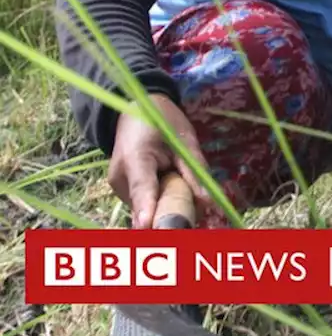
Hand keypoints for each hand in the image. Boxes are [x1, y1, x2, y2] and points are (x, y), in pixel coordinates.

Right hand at [108, 93, 212, 228]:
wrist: (135, 110)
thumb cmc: (162, 120)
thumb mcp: (184, 140)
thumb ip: (194, 172)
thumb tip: (209, 203)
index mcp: (135, 157)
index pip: (142, 187)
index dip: (146, 207)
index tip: (147, 225)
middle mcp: (121, 178)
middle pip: (148, 206)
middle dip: (173, 214)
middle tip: (201, 214)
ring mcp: (120, 188)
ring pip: (149, 208)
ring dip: (169, 206)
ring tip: (182, 185)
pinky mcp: (124, 192)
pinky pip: (148, 203)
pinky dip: (162, 201)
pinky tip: (171, 185)